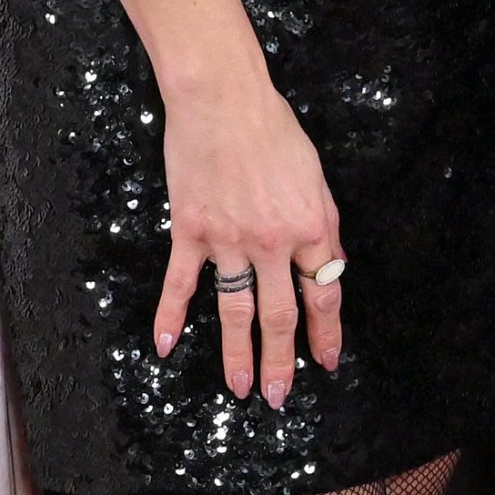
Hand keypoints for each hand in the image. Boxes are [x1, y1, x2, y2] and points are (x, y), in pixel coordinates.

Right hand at [154, 70, 346, 404]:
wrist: (222, 98)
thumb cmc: (273, 129)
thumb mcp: (315, 177)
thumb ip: (321, 225)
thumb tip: (329, 265)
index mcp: (309, 226)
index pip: (323, 293)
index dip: (326, 333)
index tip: (326, 362)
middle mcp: (271, 241)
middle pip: (279, 315)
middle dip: (281, 361)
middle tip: (278, 397)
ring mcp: (228, 239)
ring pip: (234, 309)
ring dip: (237, 353)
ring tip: (239, 389)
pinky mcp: (190, 230)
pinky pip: (181, 282)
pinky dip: (170, 316)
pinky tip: (164, 347)